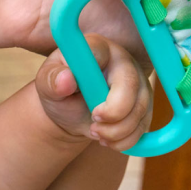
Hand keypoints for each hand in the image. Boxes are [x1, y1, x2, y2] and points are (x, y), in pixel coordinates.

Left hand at [36, 34, 152, 150]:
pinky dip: (124, 140)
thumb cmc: (59, 90)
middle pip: (131, 84)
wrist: (71, 110)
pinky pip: (143, 125)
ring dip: (116, 131)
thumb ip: (51, 79)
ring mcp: (138, 82)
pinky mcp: (144, 103)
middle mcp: (122, 61)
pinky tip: (108, 139)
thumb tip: (66, 79)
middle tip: (93, 123)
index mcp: (96, 49)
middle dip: (113, 113)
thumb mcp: (46, 84)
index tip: (90, 106)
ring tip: (95, 131)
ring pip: (140, 109)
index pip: (102, 52)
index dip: (97, 82)